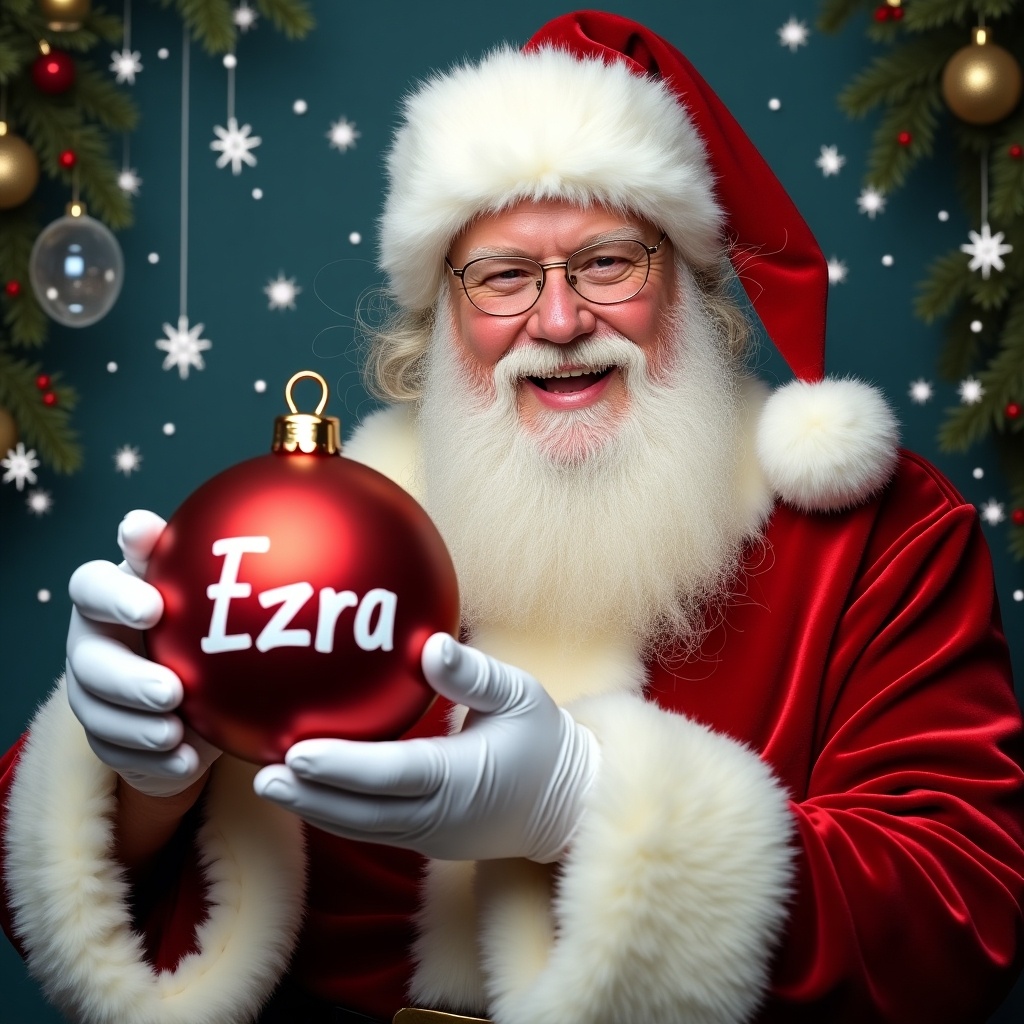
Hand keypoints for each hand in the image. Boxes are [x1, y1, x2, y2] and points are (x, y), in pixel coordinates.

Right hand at [65, 509, 219, 797]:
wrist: (197, 688)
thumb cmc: (195, 621)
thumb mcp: (195, 588)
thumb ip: (176, 557)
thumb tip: (145, 522)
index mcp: (109, 598)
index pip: (92, 587)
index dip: (115, 596)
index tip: (153, 607)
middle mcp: (91, 643)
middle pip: (90, 661)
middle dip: (127, 678)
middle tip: (172, 690)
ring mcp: (91, 693)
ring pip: (97, 712)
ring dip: (138, 726)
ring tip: (176, 732)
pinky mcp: (105, 737)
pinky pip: (119, 753)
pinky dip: (156, 761)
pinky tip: (188, 761)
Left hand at [253, 635, 598, 861]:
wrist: (565, 803)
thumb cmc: (542, 740)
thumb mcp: (520, 695)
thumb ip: (474, 675)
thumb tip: (430, 646)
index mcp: (462, 778)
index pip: (393, 775)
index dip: (344, 767)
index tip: (299, 751)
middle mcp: (441, 816)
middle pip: (363, 812)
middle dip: (311, 795)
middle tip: (263, 774)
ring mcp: (433, 835)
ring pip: (363, 826)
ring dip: (315, 808)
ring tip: (271, 784)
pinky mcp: (428, 841)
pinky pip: (375, 828)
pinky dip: (338, 812)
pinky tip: (309, 792)